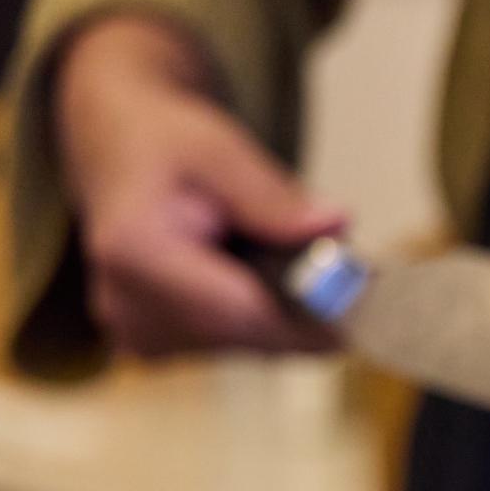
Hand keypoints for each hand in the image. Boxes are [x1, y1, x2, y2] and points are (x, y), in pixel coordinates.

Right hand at [55, 13, 345, 357]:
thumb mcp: (222, 148)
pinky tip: (263, 277)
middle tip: (362, 278)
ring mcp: (138, 333)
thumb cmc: (169, 143)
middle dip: (311, 312)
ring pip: (251, 347)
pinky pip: (236, 345)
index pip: (242, 313)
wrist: (120, 150)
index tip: (369, 300)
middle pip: (253, 336)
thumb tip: (333, 224)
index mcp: (134, 253)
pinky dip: (265, 317)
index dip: (313, 314)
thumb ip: (273, 195)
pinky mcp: (155, 345)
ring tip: (302, 261)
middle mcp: (127, 305)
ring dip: (290, 315)